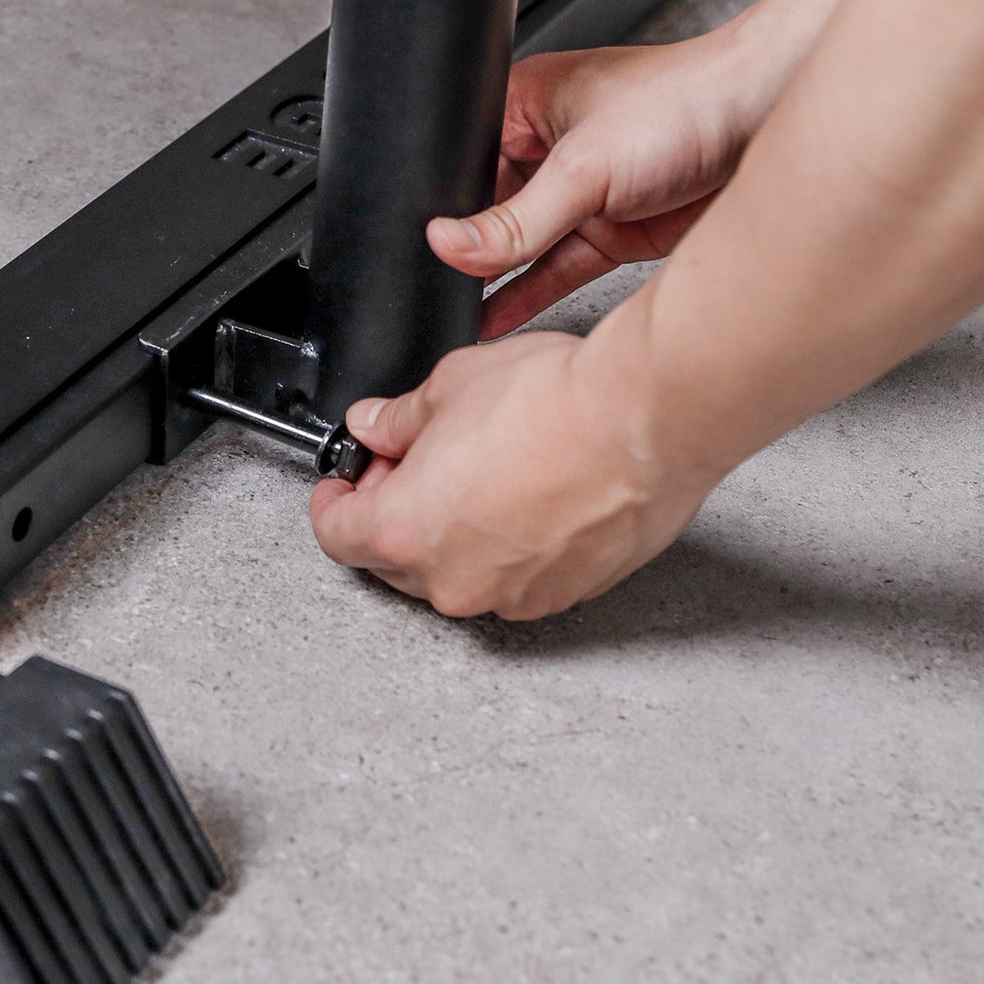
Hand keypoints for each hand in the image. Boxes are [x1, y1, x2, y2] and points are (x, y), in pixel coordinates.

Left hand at [308, 331, 719, 619]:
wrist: (649, 420)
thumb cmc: (557, 404)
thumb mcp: (451, 387)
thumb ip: (399, 419)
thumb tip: (376, 426)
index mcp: (404, 531)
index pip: (335, 535)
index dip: (334, 500)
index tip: (345, 481)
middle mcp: (452, 580)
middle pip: (391, 559)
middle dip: (392, 512)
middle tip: (414, 462)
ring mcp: (512, 596)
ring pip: (454, 572)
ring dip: (450, 533)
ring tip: (479, 472)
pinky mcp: (565, 594)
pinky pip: (513, 578)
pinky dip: (506, 547)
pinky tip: (525, 495)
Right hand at [428, 35, 770, 337]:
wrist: (768, 120)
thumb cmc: (688, 100)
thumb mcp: (584, 167)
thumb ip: (516, 220)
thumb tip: (451, 245)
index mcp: (524, 106)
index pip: (460, 165)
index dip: (441, 207)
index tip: (421, 251)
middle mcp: (547, 148)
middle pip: (487, 212)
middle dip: (466, 249)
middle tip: (435, 287)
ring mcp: (580, 193)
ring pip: (521, 247)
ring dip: (496, 279)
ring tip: (454, 313)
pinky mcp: (610, 232)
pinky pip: (555, 271)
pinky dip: (528, 296)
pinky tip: (497, 318)